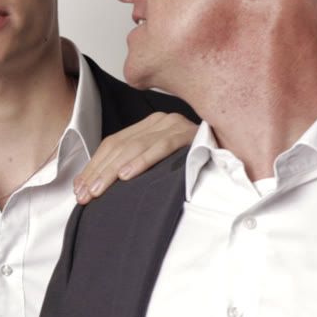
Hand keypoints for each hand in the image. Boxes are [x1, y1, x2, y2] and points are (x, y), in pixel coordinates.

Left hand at [73, 112, 197, 202]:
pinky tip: (126, 175)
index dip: (93, 167)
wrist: (237, 162)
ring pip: (135, 146)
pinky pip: (161, 146)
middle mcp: (160, 121)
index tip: (79, 190)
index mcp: (149, 127)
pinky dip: (142, 161)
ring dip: (112, 171)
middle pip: (119, 146)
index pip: (112, 145)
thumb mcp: (156, 169)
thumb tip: (87, 185)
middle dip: (98, 172)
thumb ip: (128, 170)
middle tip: (85, 196)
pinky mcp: (189, 133)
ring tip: (99, 190)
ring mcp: (175, 124)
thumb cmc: (193, 168)